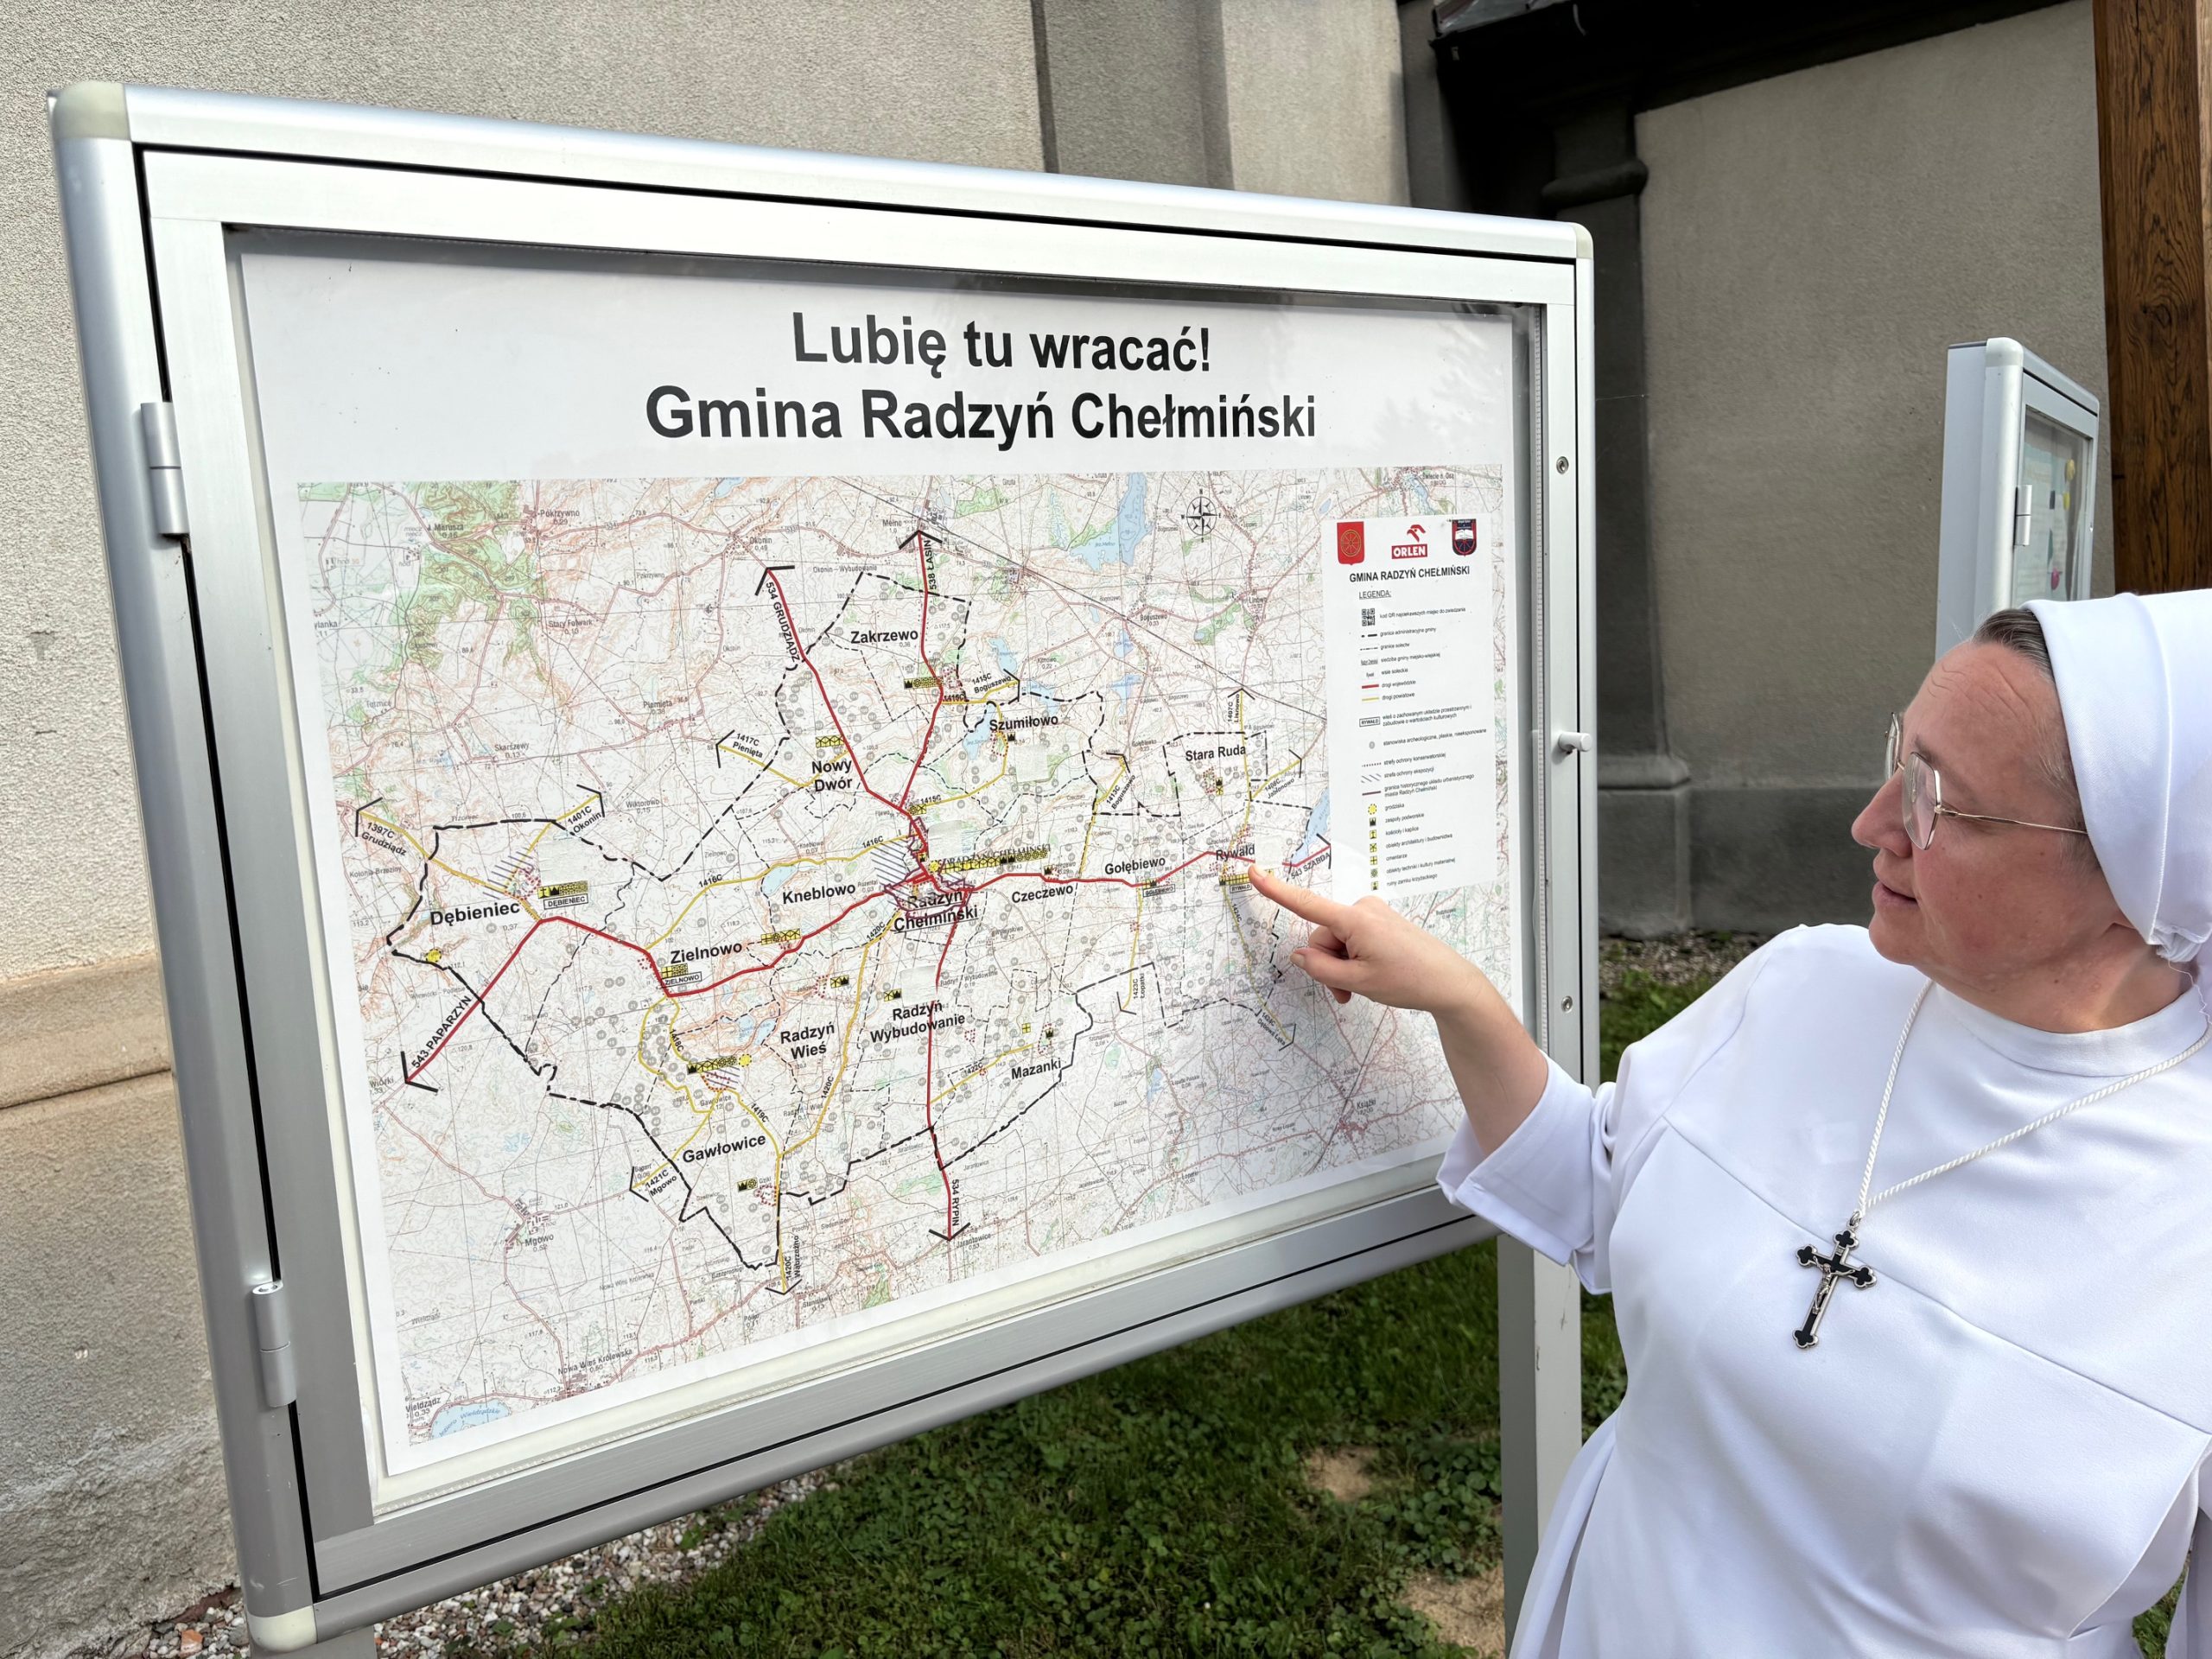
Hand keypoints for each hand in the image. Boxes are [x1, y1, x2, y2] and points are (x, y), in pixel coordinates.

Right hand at [1247, 865, 1484, 1016]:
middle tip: (1345, 994)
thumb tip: (1300, 955)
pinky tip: (1369, 977)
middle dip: (1328, 965)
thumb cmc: (1408, 981)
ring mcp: (1373, 914)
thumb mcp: (1357, 982)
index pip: (1306, 904)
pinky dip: (1354, 960)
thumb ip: (1321, 969)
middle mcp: (1363, 909)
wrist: (1450, 983)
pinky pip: (1354, 940)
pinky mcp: (1381, 922)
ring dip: (1342, 967)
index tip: (1253, 872)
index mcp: (1355, 920)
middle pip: (1323, 937)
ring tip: (1359, 990)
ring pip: (1338, 942)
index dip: (1276, 890)